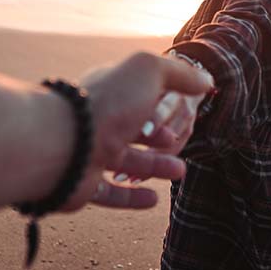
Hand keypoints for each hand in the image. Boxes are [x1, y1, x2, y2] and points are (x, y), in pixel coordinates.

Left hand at [60, 52, 212, 210]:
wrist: (65, 143)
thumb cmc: (109, 102)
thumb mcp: (149, 70)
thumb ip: (179, 73)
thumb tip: (205, 79)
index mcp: (110, 92)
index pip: (138, 96)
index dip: (163, 104)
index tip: (183, 110)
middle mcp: (99, 121)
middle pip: (134, 130)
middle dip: (160, 137)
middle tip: (177, 142)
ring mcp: (91, 152)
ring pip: (127, 160)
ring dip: (155, 166)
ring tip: (180, 172)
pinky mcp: (84, 184)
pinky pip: (111, 194)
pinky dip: (133, 196)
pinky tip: (154, 199)